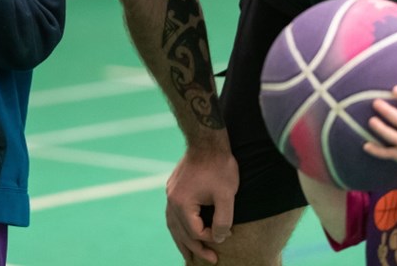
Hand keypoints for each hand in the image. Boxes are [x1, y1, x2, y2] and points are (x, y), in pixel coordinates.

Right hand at [165, 148, 236, 263]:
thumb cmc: (219, 167)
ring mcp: (170, 193)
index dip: (211, 238)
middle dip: (195, 248)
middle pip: (181, 232)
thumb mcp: (226, 196)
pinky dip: (178, 226)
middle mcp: (171, 200)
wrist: (208, 142)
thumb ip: (222, 221)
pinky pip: (173, 213)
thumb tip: (218, 239)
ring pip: (173, 224)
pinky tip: (184, 231)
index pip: (195, 231)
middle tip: (212, 261)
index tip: (226, 236)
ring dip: (181, 240)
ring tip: (189, 254)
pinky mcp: (174, 188)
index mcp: (182, 203)